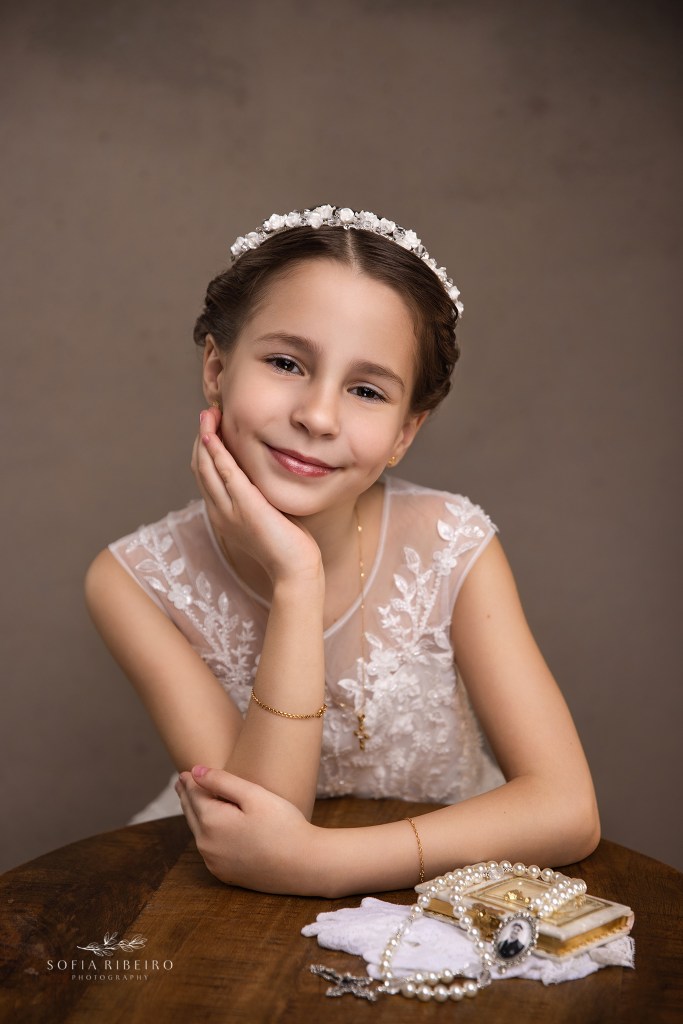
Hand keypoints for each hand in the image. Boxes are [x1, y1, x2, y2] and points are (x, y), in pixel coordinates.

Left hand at [175, 767, 324, 894]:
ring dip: (195, 815)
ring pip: (198, 832)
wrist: (304, 865)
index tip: (185, 772)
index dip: (189, 781)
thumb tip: (194, 772)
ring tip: (195, 801)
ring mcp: (214, 862)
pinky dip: (206, 834)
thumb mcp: (254, 795)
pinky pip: (209, 849)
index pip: (194, 795)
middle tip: (182, 782)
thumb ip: (221, 781)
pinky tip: (212, 828)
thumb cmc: (283, 825)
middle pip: (191, 814)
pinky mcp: (225, 874)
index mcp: (211, 821)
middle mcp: (206, 844)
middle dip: (187, 796)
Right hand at [191, 406, 322, 583]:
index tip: (212, 425)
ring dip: (205, 437)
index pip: (205, 475)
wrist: (294, 570)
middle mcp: (220, 511)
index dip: (205, 448)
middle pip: (200, 467)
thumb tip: (263, 477)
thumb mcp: (268, 514)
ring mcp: (229, 509)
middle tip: (207, 412)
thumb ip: (260, 495)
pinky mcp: (245, 506)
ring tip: (208, 413)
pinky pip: (225, 474)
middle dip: (201, 436)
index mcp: (223, 513)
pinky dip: (216, 452)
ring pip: (206, 467)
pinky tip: (213, 434)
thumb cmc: (288, 546)